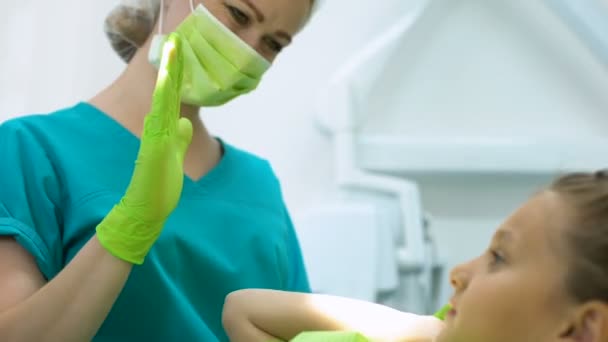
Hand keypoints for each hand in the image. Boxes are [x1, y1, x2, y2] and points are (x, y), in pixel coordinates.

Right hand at [96, 33, 192, 263]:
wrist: (143, 212)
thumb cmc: (157, 187)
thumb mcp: (172, 157)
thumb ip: (177, 139)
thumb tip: (183, 121)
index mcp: (162, 132)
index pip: (170, 100)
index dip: (176, 78)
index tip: (180, 56)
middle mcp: (155, 132)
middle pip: (165, 96)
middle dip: (171, 71)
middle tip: (175, 44)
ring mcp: (153, 142)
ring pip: (161, 106)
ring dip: (167, 82)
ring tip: (172, 58)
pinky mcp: (152, 154)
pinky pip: (158, 127)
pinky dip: (162, 110)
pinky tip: (167, 94)